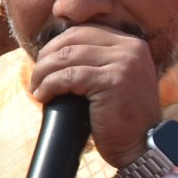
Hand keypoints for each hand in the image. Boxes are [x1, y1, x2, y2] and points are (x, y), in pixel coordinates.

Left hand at [26, 23, 163, 172]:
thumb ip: (95, 60)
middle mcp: (131, 48)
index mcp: (130, 44)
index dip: (56, 45)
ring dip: (43, 72)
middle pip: (72, 40)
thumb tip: (53, 51)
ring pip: (67, 57)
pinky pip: (69, 77)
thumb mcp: (112, 78)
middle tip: (36, 77)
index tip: (43, 63)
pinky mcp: (114, 81)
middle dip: (46, 56)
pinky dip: (50, 85)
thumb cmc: (119, 117)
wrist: (141, 146)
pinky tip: (43, 96)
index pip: (82, 32)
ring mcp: (124, 63)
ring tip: (37, 88)